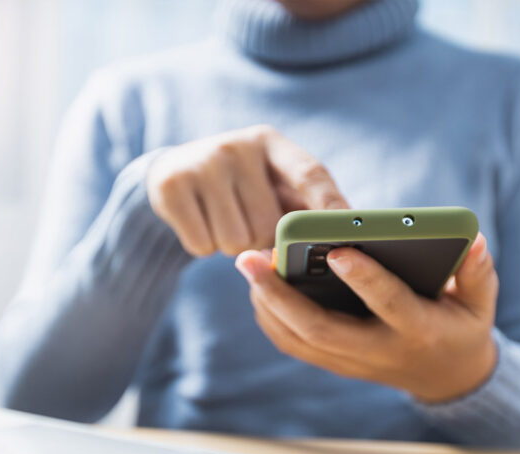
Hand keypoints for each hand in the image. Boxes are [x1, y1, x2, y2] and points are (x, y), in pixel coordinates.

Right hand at [147, 125, 348, 256]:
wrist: (173, 171)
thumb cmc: (238, 186)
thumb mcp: (270, 181)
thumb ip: (304, 205)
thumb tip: (345, 236)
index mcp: (270, 142)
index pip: (310, 173)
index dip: (330, 204)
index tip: (348, 229)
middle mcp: (237, 146)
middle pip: (269, 225)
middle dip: (261, 239)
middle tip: (247, 222)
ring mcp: (201, 163)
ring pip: (236, 242)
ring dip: (232, 246)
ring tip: (222, 220)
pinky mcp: (170, 186)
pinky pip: (202, 245)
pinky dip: (203, 246)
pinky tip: (199, 223)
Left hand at [235, 233, 498, 402]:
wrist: (446, 376)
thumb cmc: (460, 324)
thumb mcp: (480, 301)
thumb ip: (476, 270)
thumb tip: (471, 239)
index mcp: (418, 330)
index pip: (388, 303)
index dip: (365, 278)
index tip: (338, 250)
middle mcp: (378, 351)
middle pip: (320, 328)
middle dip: (280, 293)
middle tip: (250, 257)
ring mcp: (352, 362)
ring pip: (298, 339)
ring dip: (267, 303)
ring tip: (249, 263)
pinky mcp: (334, 364)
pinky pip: (293, 344)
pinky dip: (269, 317)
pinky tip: (257, 286)